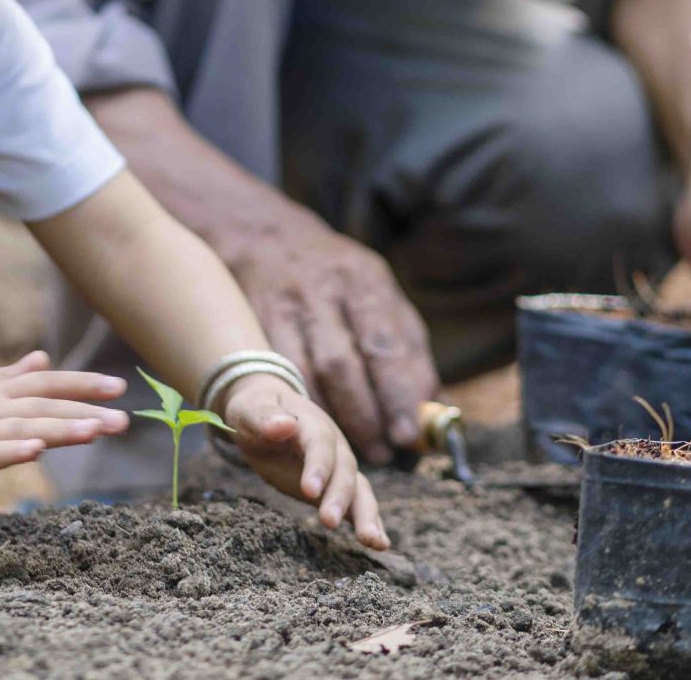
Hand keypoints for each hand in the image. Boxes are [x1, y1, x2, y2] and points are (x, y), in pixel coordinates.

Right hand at [0, 352, 128, 489]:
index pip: (46, 384)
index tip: (120, 386)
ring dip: (58, 429)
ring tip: (93, 430)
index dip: (82, 384)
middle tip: (124, 420)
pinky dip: (10, 450)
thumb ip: (8, 376)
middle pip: (42, 407)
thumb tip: (42, 358)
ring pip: (21, 428)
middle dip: (84, 412)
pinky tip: (34, 451)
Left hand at [218, 372, 388, 549]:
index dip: (318, 465)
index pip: (319, 443)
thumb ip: (263, 416)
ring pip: (359, 489)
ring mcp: (338, 466)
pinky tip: (380, 544)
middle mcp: (333, 444)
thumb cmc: (253, 411)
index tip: (309, 491)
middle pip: (343, 469)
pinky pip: (358, 504)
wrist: (266, 415)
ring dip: (366, 514)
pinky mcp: (336, 487)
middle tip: (329, 522)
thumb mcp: (249, 409)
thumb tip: (283, 424)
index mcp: (311, 422)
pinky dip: (370, 522)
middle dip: (338, 496)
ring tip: (372, 541)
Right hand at [223, 210, 437, 465]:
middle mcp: (321, 290)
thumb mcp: (381, 296)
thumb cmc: (339, 281)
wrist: (267, 239)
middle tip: (383, 453)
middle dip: (364, 415)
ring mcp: (282, 307)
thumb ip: (408, 351)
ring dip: (330, 420)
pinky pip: (275, 375)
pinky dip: (298, 408)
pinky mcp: (253, 324)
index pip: (383, 341)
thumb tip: (438, 409)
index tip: (407, 434)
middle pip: (341, 363)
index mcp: (363, 280)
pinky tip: (313, 432)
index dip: (396, 392)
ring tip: (353, 453)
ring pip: (305, 374)